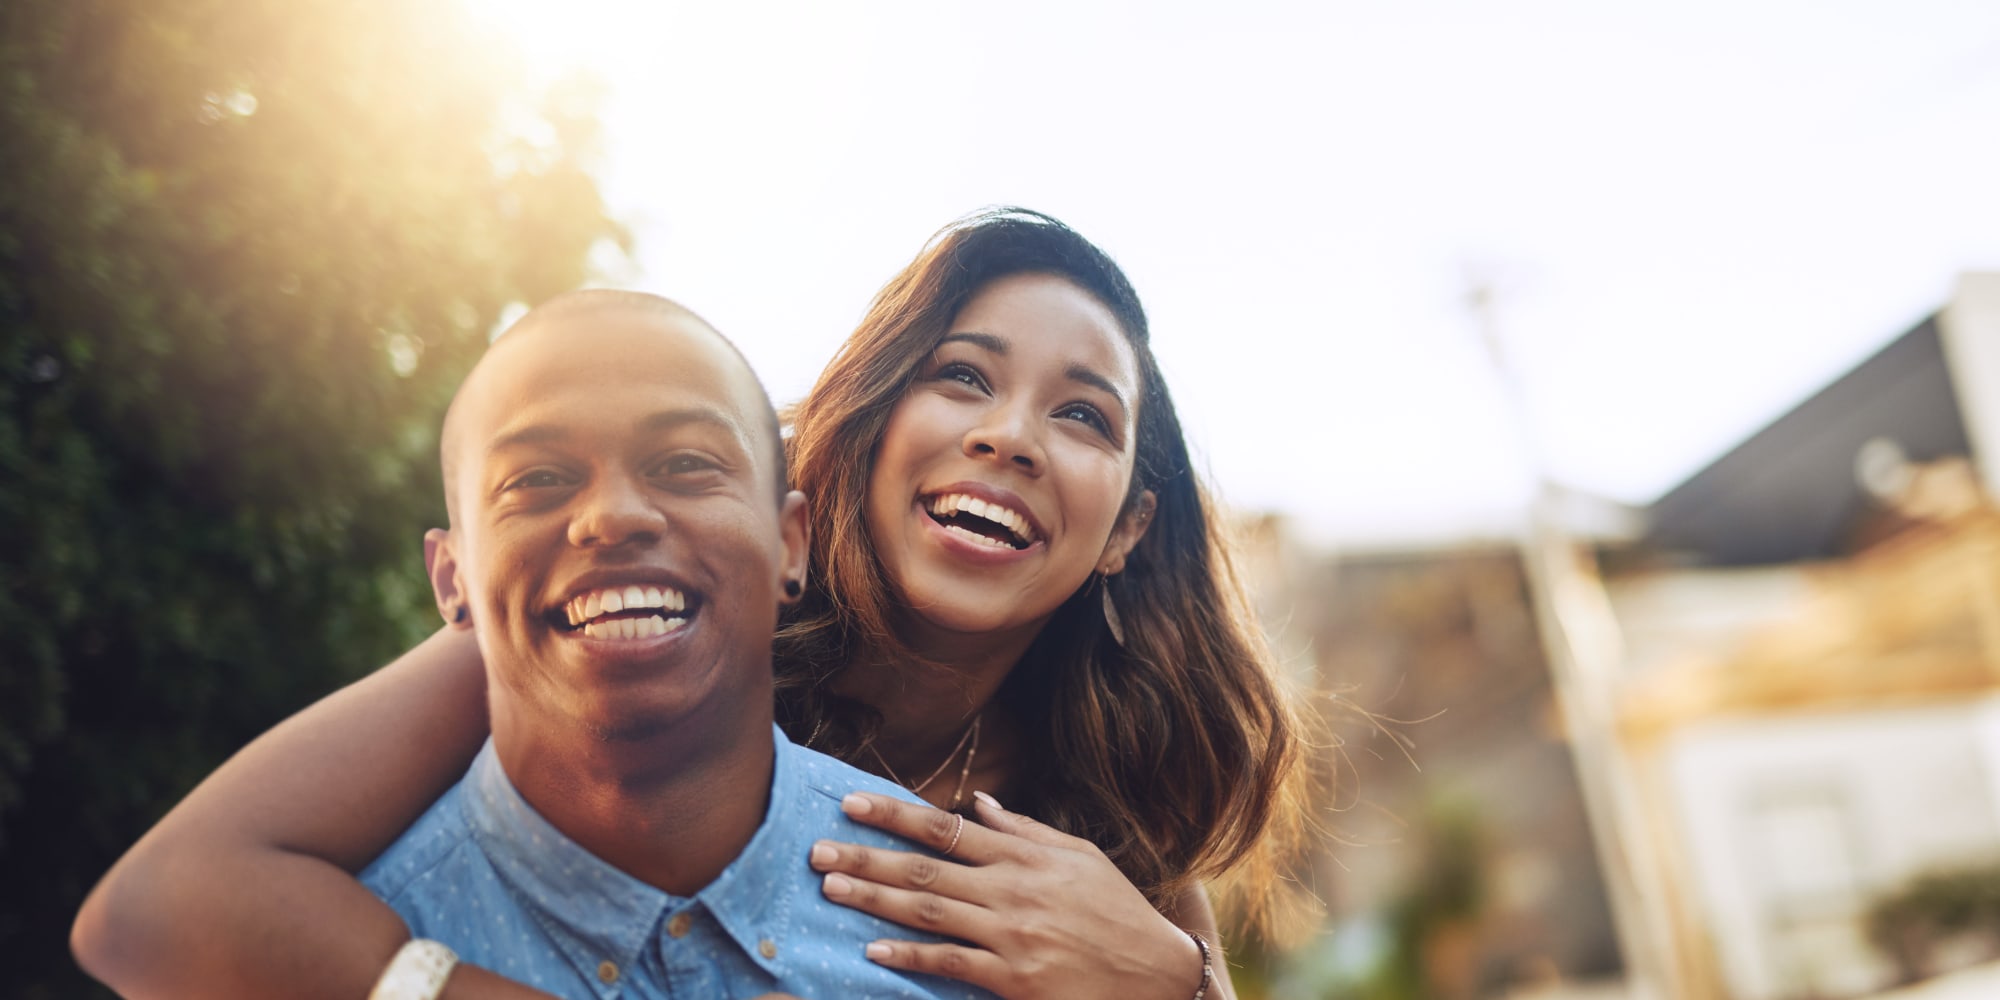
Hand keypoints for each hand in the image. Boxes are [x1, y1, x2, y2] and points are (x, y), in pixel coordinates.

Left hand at [809, 791, 1208, 999]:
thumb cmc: (1117, 912)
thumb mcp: (1081, 857)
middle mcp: (1013, 890)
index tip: (851, 803)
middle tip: (817, 850)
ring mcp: (1012, 935)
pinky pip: (950, 964)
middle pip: (925, 868)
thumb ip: (1026, 831)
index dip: (894, 814)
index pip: (946, 828)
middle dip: (866, 856)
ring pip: (929, 911)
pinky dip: (910, 955)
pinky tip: (874, 948)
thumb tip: (983, 804)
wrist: (1156, 974)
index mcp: (1025, 856)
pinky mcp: (1014, 979)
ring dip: (875, 899)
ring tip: (831, 888)